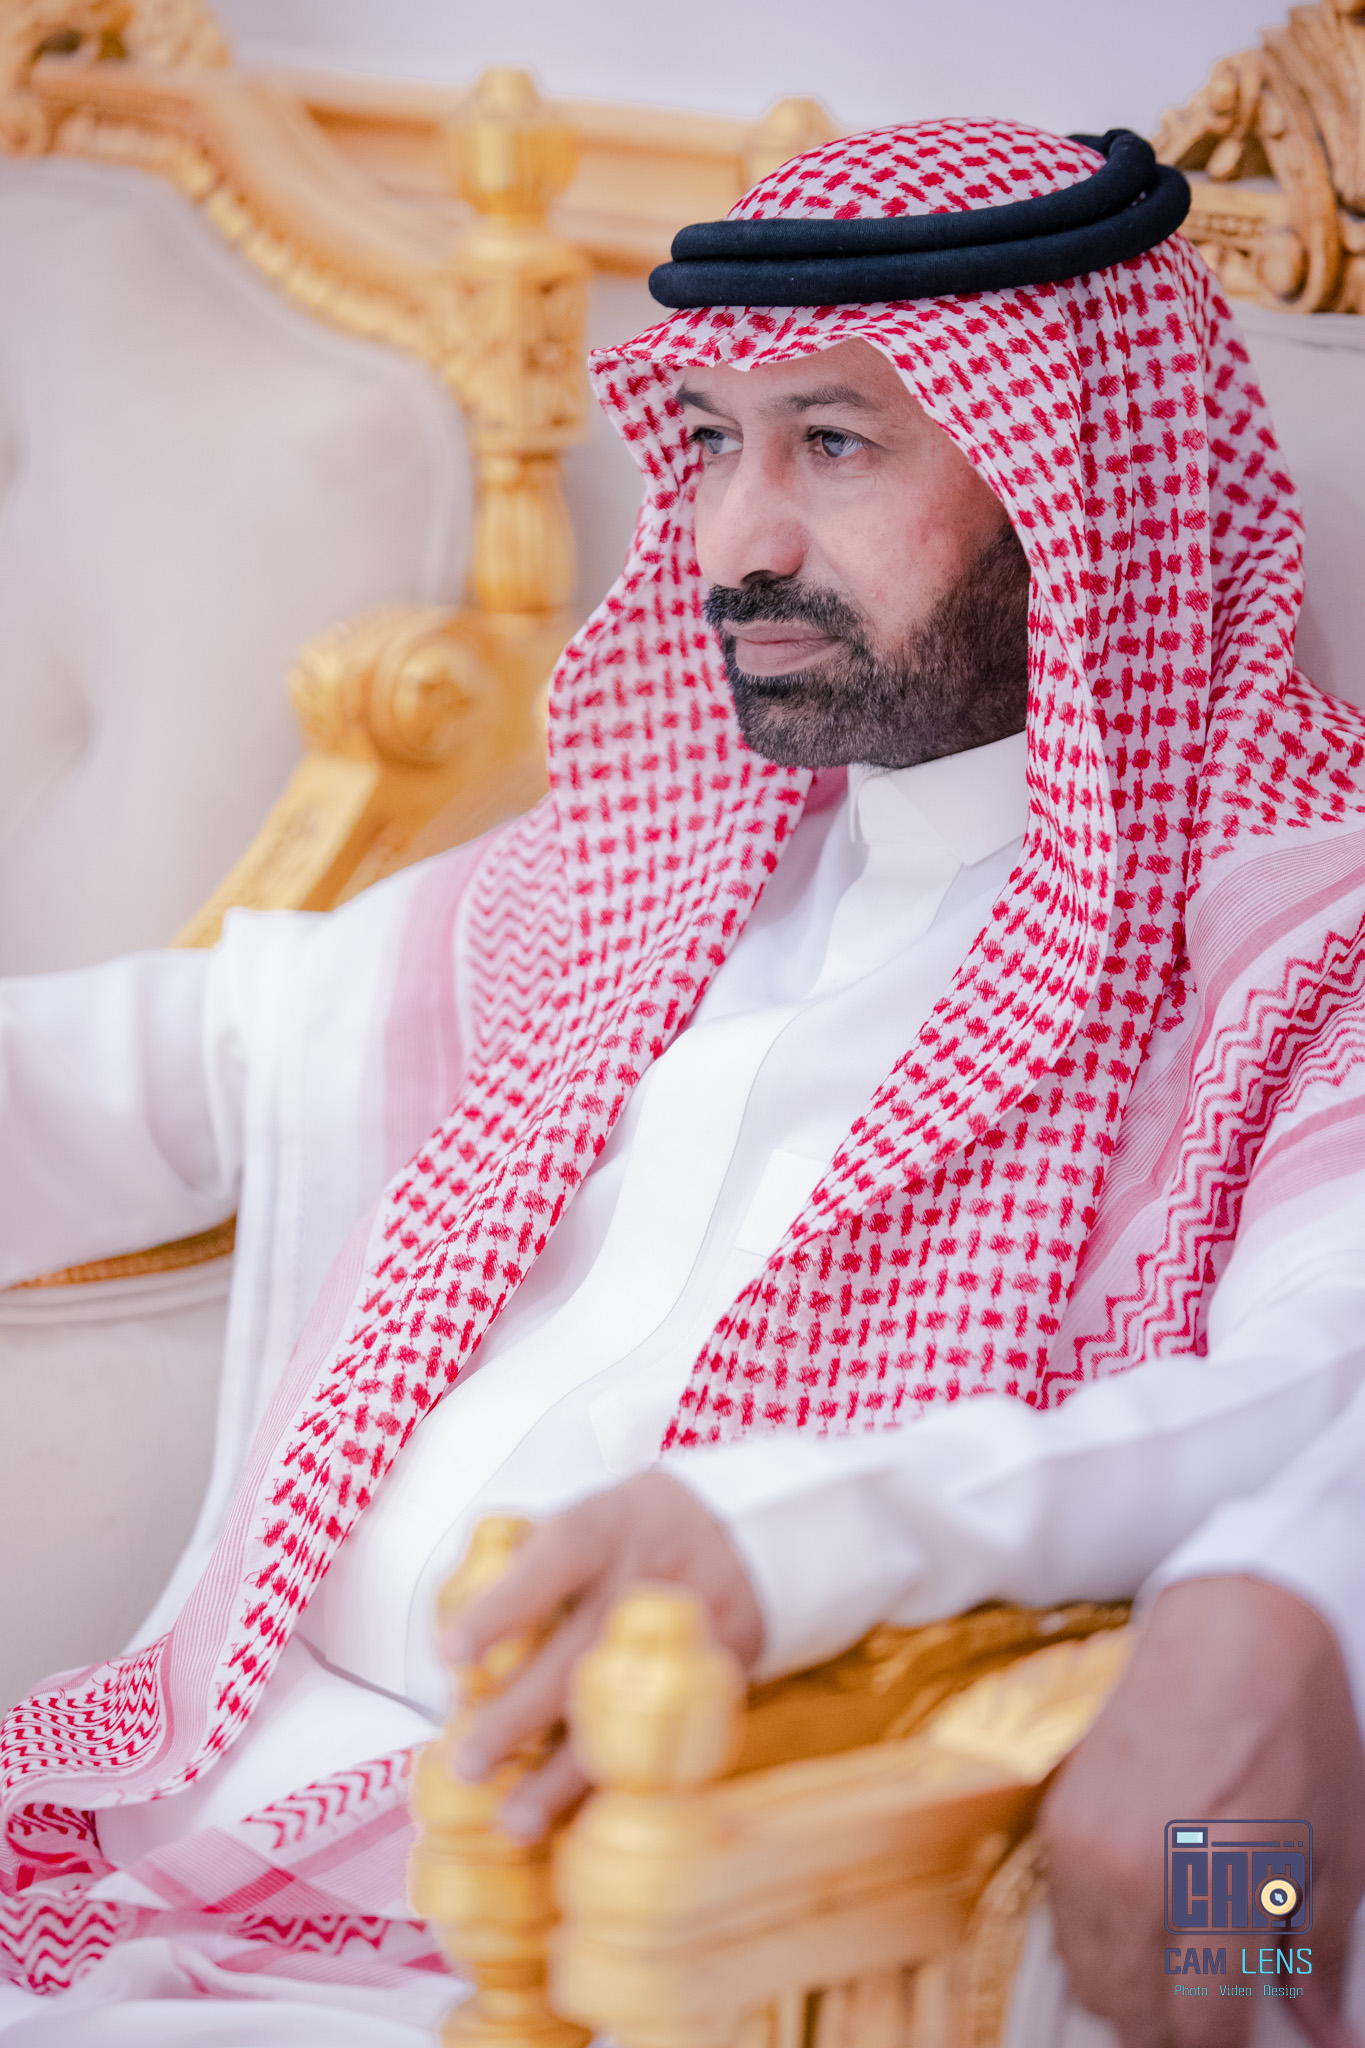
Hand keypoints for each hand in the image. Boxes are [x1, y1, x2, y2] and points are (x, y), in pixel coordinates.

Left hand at [439, 1472, 763, 1839]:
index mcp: (601, 1531)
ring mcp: (685, 1631)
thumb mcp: (582, 1520)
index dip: (501, 1609)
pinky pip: (664, 1737)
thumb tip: (458, 1656)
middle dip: (519, 1718)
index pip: (550, 1566)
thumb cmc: (628, 1534)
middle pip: (579, 1655)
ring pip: (620, 1712)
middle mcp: (642, 1580)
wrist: (739, 1535)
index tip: (452, 1654)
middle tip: (468, 1765)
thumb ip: (527, 1572)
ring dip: (563, 1774)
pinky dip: (619, 1780)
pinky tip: (581, 1818)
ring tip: (514, 1820)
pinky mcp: (717, 1674)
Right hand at [1041, 1577, 1364, 2047]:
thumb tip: (1325, 2033)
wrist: (1232, 1628)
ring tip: (1174, 1982)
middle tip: (1212, 2018)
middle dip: (1174, 2032)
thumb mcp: (1338, 1848)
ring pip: (1088, 1978)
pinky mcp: (1061, 1818)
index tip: (1241, 2039)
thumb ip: (1318, 1954)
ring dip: (1130, 1997)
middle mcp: (1141, 1874)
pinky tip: (1140, 1929)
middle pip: (1135, 2016)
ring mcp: (1090, 1846)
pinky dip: (1097, 1945)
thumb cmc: (1297, 1730)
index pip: (1201, 2028)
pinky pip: (1064, 1922)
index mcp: (1221, 1887)